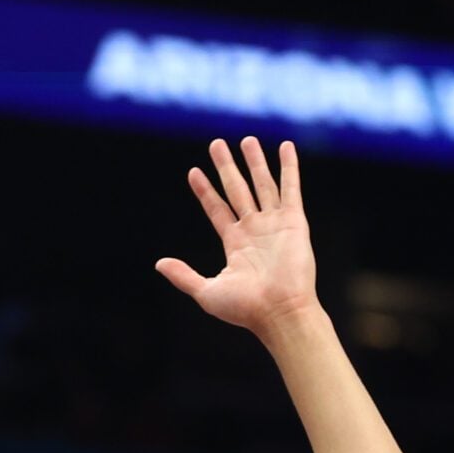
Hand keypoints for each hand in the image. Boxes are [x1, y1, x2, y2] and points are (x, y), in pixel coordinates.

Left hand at [156, 138, 321, 336]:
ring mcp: (274, 224)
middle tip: (216, 144)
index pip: (216, 209)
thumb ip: (183, 275)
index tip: (193, 172)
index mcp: (235, 244)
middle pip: (237, 190)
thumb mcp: (206, 291)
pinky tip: (285, 147)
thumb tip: (159, 264)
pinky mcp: (294, 222)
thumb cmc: (245, 309)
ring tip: (246, 139)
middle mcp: (254, 230)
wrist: (278, 313)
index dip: (205, 190)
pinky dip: (289, 167)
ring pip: (262, 184)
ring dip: (255, 161)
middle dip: (227, 167)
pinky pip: (291, 189)